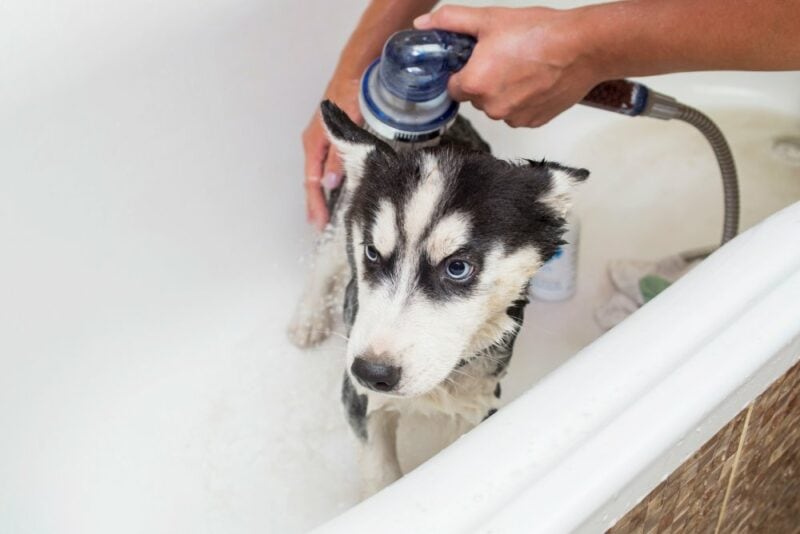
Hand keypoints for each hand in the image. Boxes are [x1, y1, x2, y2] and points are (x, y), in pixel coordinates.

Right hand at [302, 77, 361, 229]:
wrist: (358, 68)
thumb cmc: (349, 90)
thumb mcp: (344, 124)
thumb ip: (337, 154)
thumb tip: (329, 183)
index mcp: (314, 142)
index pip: (311, 181)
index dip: (316, 204)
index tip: (319, 224)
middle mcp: (317, 143)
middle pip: (313, 181)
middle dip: (316, 205)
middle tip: (321, 228)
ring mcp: (325, 141)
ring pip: (321, 175)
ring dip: (324, 196)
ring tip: (328, 216)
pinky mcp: (335, 138)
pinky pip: (330, 166)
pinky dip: (332, 181)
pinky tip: (340, 190)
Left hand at [415, 5, 601, 127]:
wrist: (582, 47)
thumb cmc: (539, 33)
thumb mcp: (489, 19)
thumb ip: (451, 21)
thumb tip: (424, 25)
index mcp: (474, 84)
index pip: (452, 87)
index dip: (462, 72)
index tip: (475, 60)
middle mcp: (491, 108)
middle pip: (475, 98)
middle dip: (483, 81)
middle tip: (503, 58)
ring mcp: (513, 118)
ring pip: (496, 107)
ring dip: (503, 92)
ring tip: (522, 67)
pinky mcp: (533, 122)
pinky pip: (517, 114)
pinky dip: (522, 101)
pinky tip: (534, 81)